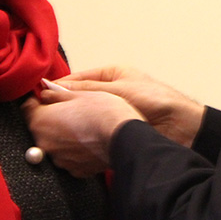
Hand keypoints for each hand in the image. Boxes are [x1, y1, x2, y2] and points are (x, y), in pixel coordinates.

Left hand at [23, 89, 143, 177]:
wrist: (125, 138)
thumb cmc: (103, 111)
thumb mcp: (79, 94)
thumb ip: (56, 94)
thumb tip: (44, 91)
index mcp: (41, 122)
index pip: (27, 108)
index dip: (37, 100)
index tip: (46, 97)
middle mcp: (45, 144)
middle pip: (40, 128)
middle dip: (50, 119)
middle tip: (69, 110)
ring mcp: (60, 160)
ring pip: (55, 144)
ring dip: (62, 135)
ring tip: (82, 125)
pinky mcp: (75, 170)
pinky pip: (69, 157)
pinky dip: (75, 149)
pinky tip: (88, 140)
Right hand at [55, 65, 205, 147]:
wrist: (182, 128)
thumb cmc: (156, 100)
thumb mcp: (118, 89)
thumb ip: (85, 90)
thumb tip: (52, 89)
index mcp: (109, 75)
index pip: (75, 80)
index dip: (57, 89)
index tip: (38, 98)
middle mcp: (108, 94)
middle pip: (77, 100)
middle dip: (62, 108)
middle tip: (41, 118)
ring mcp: (111, 114)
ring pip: (83, 119)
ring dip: (71, 125)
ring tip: (53, 131)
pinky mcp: (114, 134)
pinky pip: (92, 134)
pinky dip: (82, 138)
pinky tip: (71, 143)